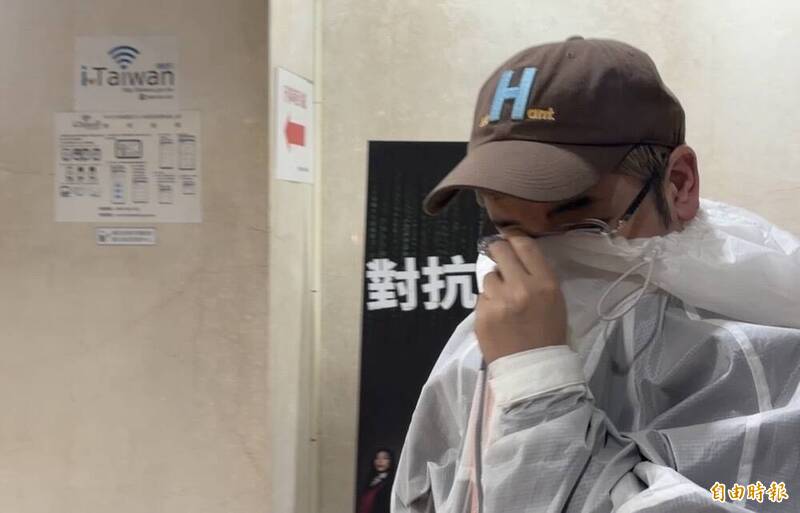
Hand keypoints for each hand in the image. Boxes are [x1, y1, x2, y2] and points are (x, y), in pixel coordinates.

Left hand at [475, 231, 566, 363]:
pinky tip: (497, 317)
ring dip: (493, 284)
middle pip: (499, 251)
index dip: (514, 237)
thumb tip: (515, 256)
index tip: (509, 238)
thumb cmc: (549, 336)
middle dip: (497, 251)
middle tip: (497, 256)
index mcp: (545, 283)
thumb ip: (537, 277)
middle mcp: (521, 287)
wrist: (534, 371)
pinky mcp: (482, 315)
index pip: (524, 245)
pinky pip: (480, 298)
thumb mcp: (555, 301)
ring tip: (503, 301)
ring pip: (488, 277)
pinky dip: (487, 303)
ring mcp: (499, 301)